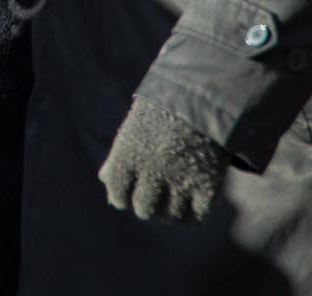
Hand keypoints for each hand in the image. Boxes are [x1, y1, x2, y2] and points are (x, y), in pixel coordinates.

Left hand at [98, 96, 231, 223]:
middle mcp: (152, 171)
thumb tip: (104, 180)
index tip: (128, 196)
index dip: (122, 198)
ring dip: (169, 211)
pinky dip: (192, 213)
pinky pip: (195, 216)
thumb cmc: (163, 109)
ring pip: (169, 216)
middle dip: (147, 204)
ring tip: (172, 199)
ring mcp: (181, 180)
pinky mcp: (207, 185)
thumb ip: (118, 156)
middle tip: (153, 196)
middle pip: (144, 209)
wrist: (204, 94)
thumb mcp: (134, 127)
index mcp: (128, 155)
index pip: (118, 196)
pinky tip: (191, 203)